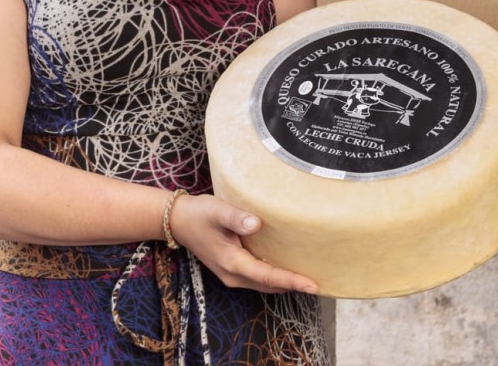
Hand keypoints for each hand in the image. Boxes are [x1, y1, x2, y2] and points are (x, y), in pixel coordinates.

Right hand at [168, 193, 318, 294]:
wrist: (178, 221)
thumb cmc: (198, 214)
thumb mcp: (216, 211)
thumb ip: (236, 217)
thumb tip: (256, 224)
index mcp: (232, 263)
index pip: (268, 276)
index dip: (292, 281)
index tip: (314, 286)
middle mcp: (233, 275)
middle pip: (270, 285)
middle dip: (294, 285)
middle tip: (320, 283)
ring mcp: (231, 275)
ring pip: (264, 284)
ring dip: (284, 282)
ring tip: (308, 278)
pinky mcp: (231, 270)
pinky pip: (258, 278)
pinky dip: (274, 277)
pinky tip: (285, 267)